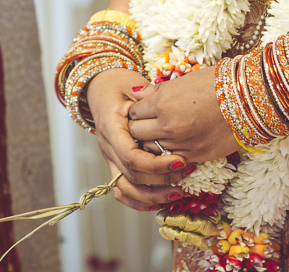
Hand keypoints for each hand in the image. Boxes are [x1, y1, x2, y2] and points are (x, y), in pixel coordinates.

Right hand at [86, 68, 191, 211]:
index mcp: (110, 127)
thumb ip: (146, 97)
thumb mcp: (132, 85)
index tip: (180, 161)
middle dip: (161, 180)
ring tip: (178, 193)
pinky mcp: (115, 163)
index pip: (130, 156)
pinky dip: (137, 201)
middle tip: (187, 173)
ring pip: (125, 189)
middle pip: (131, 175)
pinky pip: (121, 190)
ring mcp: (110, 157)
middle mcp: (107, 146)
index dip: (156, 164)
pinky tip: (157, 203)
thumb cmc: (119, 85)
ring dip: (152, 195)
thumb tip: (163, 103)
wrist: (100, 88)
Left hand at [128, 66, 237, 162]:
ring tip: (162, 134)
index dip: (136, 111)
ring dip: (153, 143)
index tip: (143, 110)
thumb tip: (135, 93)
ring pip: (151, 150)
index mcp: (162, 103)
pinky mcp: (196, 156)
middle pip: (137, 133)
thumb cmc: (215, 84)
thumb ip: (156, 91)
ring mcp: (182, 143)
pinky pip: (171, 160)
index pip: (133, 113)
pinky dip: (169, 154)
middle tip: (148, 124)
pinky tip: (176, 144)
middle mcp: (168, 126)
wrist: (248, 99)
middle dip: (139, 128)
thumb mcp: (181, 81)